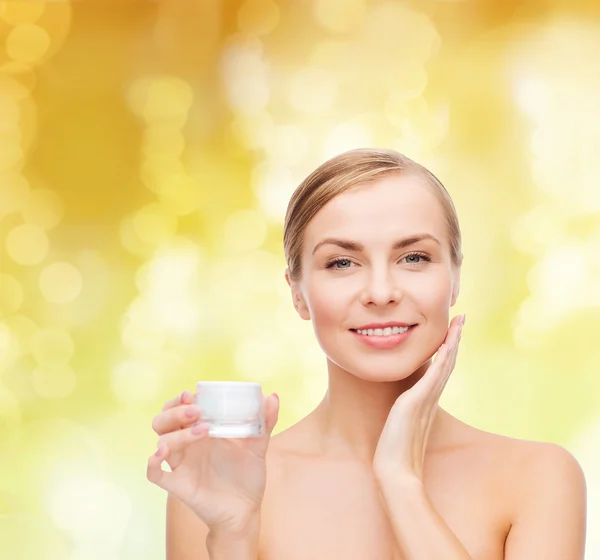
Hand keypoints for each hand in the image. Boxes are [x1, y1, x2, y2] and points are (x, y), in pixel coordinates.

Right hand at [146, 389, 279, 533]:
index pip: (178, 408)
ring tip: (203, 430)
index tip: (193, 393)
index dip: (180, 399)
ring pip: (161, 441)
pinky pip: (154, 473)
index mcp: (200, 431)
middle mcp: (187, 445)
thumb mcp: (258, 445)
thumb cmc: (247, 475)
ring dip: (177, 432)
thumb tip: (272, 396)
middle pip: (163, 420)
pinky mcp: (178, 484)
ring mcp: (181, 464)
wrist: (246, 510)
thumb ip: (265, 421)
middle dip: (175, 411)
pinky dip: (152, 462)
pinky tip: (162, 453)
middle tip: (196, 410)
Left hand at [372, 314, 464, 482]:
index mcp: (426, 400)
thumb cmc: (396, 450)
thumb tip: (402, 405)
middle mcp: (430, 397)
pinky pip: (432, 376)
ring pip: (444, 365)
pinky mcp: (415, 402)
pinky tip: (446, 345)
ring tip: (458, 323)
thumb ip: (406, 411)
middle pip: (447, 362)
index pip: (441, 368)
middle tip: (462, 319)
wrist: (395, 471)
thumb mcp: (401, 423)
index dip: (448, 348)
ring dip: (451, 342)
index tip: (453, 331)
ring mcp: (425, 399)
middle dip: (454, 339)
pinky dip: (441, 359)